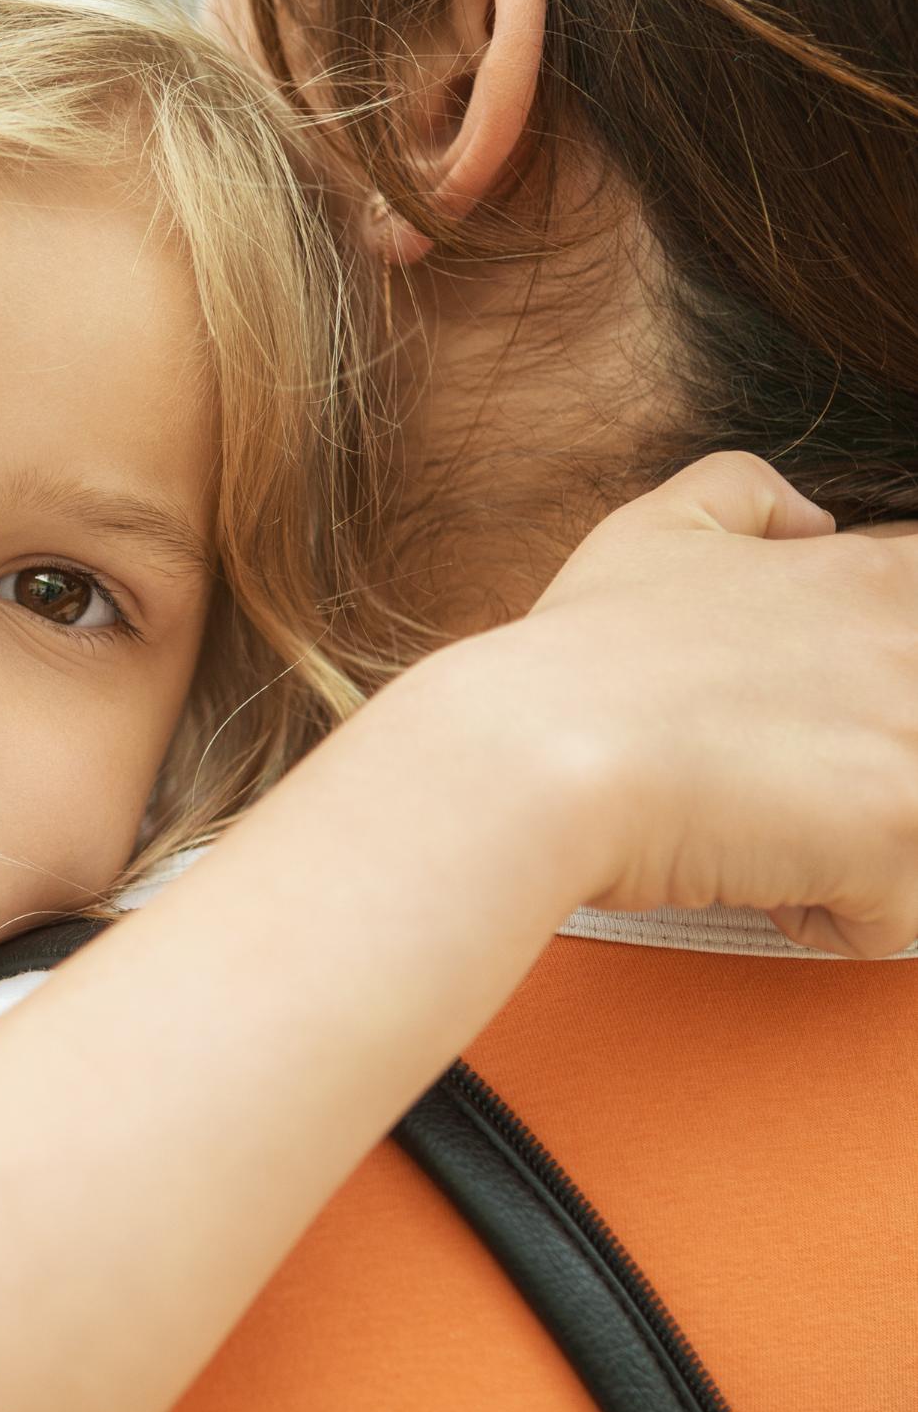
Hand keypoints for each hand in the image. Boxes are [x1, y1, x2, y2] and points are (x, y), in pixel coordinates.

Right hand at [451, 452, 917, 956]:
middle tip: (770, 777)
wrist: (533, 753)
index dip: (865, 686)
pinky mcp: (901, 833)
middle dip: (860, 771)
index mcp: (874, 578)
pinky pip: (899, 914)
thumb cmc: (578, 656)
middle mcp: (913, 647)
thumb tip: (813, 521)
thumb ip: (750, 495)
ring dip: (847, 844)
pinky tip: (750, 872)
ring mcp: (917, 741)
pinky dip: (828, 916)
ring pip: (912, 830)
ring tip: (758, 826)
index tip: (806, 717)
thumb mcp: (651, 528)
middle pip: (913, 737)